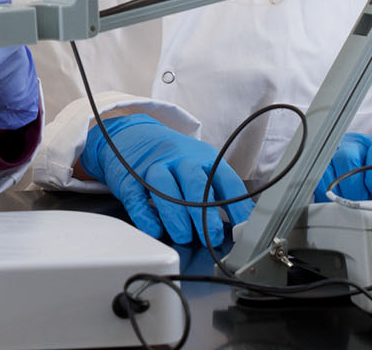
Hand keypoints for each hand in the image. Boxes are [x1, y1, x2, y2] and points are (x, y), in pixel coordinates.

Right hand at [80, 113, 252, 247]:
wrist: (131, 134)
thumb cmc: (171, 158)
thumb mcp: (198, 164)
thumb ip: (217, 191)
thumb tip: (240, 226)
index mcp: (203, 157)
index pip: (226, 181)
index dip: (237, 207)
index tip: (243, 231)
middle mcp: (179, 159)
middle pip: (195, 183)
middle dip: (205, 214)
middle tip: (212, 238)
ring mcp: (152, 166)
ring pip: (165, 187)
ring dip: (176, 215)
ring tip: (184, 237)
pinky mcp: (129, 178)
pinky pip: (137, 197)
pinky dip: (146, 215)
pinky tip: (155, 229)